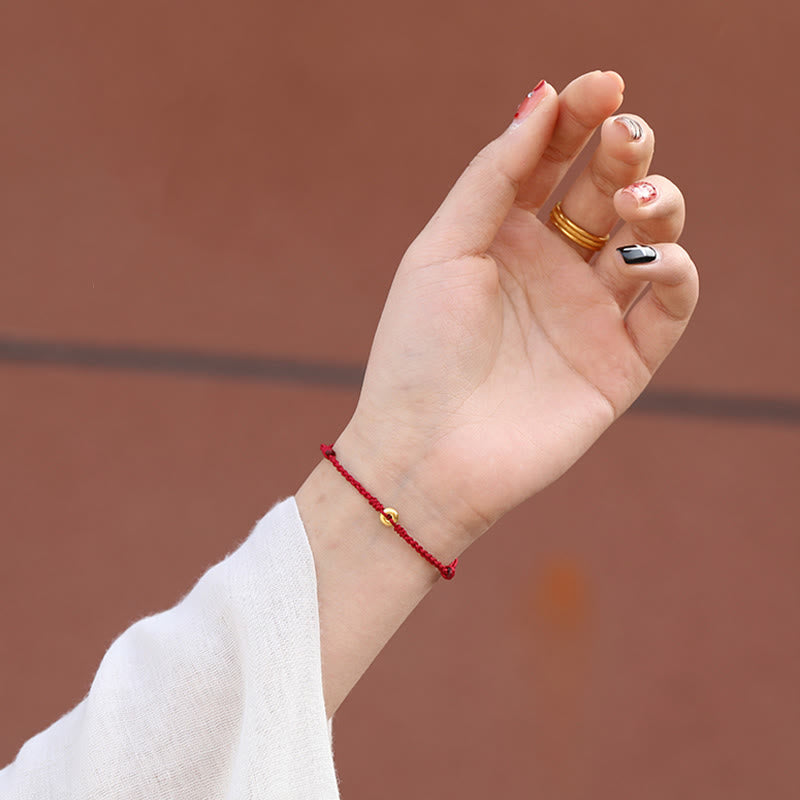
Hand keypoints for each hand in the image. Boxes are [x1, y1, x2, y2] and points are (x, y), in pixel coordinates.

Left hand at [337, 71, 697, 550]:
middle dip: (624, 151)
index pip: (553, 160)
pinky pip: (667, 305)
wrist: (426, 453)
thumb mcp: (442, 250)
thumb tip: (541, 97)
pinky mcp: (620, 363)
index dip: (579, 117)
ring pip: (650, 236)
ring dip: (657, 203)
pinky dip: (672, 272)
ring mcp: (589, 314)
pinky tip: (644, 261)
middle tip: (624, 133)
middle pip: (608, 189)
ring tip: (633, 201)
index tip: (600, 85)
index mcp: (504, 237)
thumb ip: (493, 177)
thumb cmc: (418, 352)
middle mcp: (551, 268)